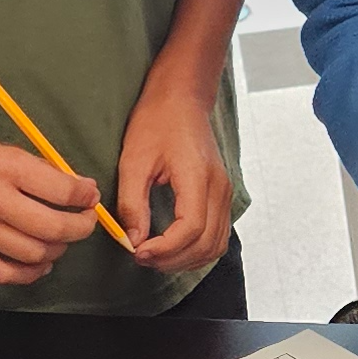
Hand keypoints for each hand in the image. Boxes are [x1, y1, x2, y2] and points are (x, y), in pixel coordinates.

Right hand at [0, 116, 100, 286]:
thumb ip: (34, 169)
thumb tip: (74, 188)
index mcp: (5, 165)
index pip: (63, 190)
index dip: (85, 196)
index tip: (89, 195)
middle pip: (54, 228)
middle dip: (81, 227)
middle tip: (85, 222)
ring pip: (34, 253)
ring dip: (58, 250)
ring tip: (60, 240)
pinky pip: (3, 273)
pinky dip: (30, 273)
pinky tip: (40, 263)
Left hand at [118, 75, 233, 272]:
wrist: (182, 99)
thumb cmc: (157, 122)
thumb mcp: (134, 160)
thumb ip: (133, 203)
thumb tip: (133, 240)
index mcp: (199, 177)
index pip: (192, 228)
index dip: (165, 249)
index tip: (138, 252)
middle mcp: (219, 188)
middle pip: (206, 243)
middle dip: (173, 259)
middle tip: (141, 257)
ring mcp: (225, 193)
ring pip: (216, 244)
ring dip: (187, 259)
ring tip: (155, 257)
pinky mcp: (222, 195)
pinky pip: (217, 235)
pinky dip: (197, 250)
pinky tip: (173, 248)